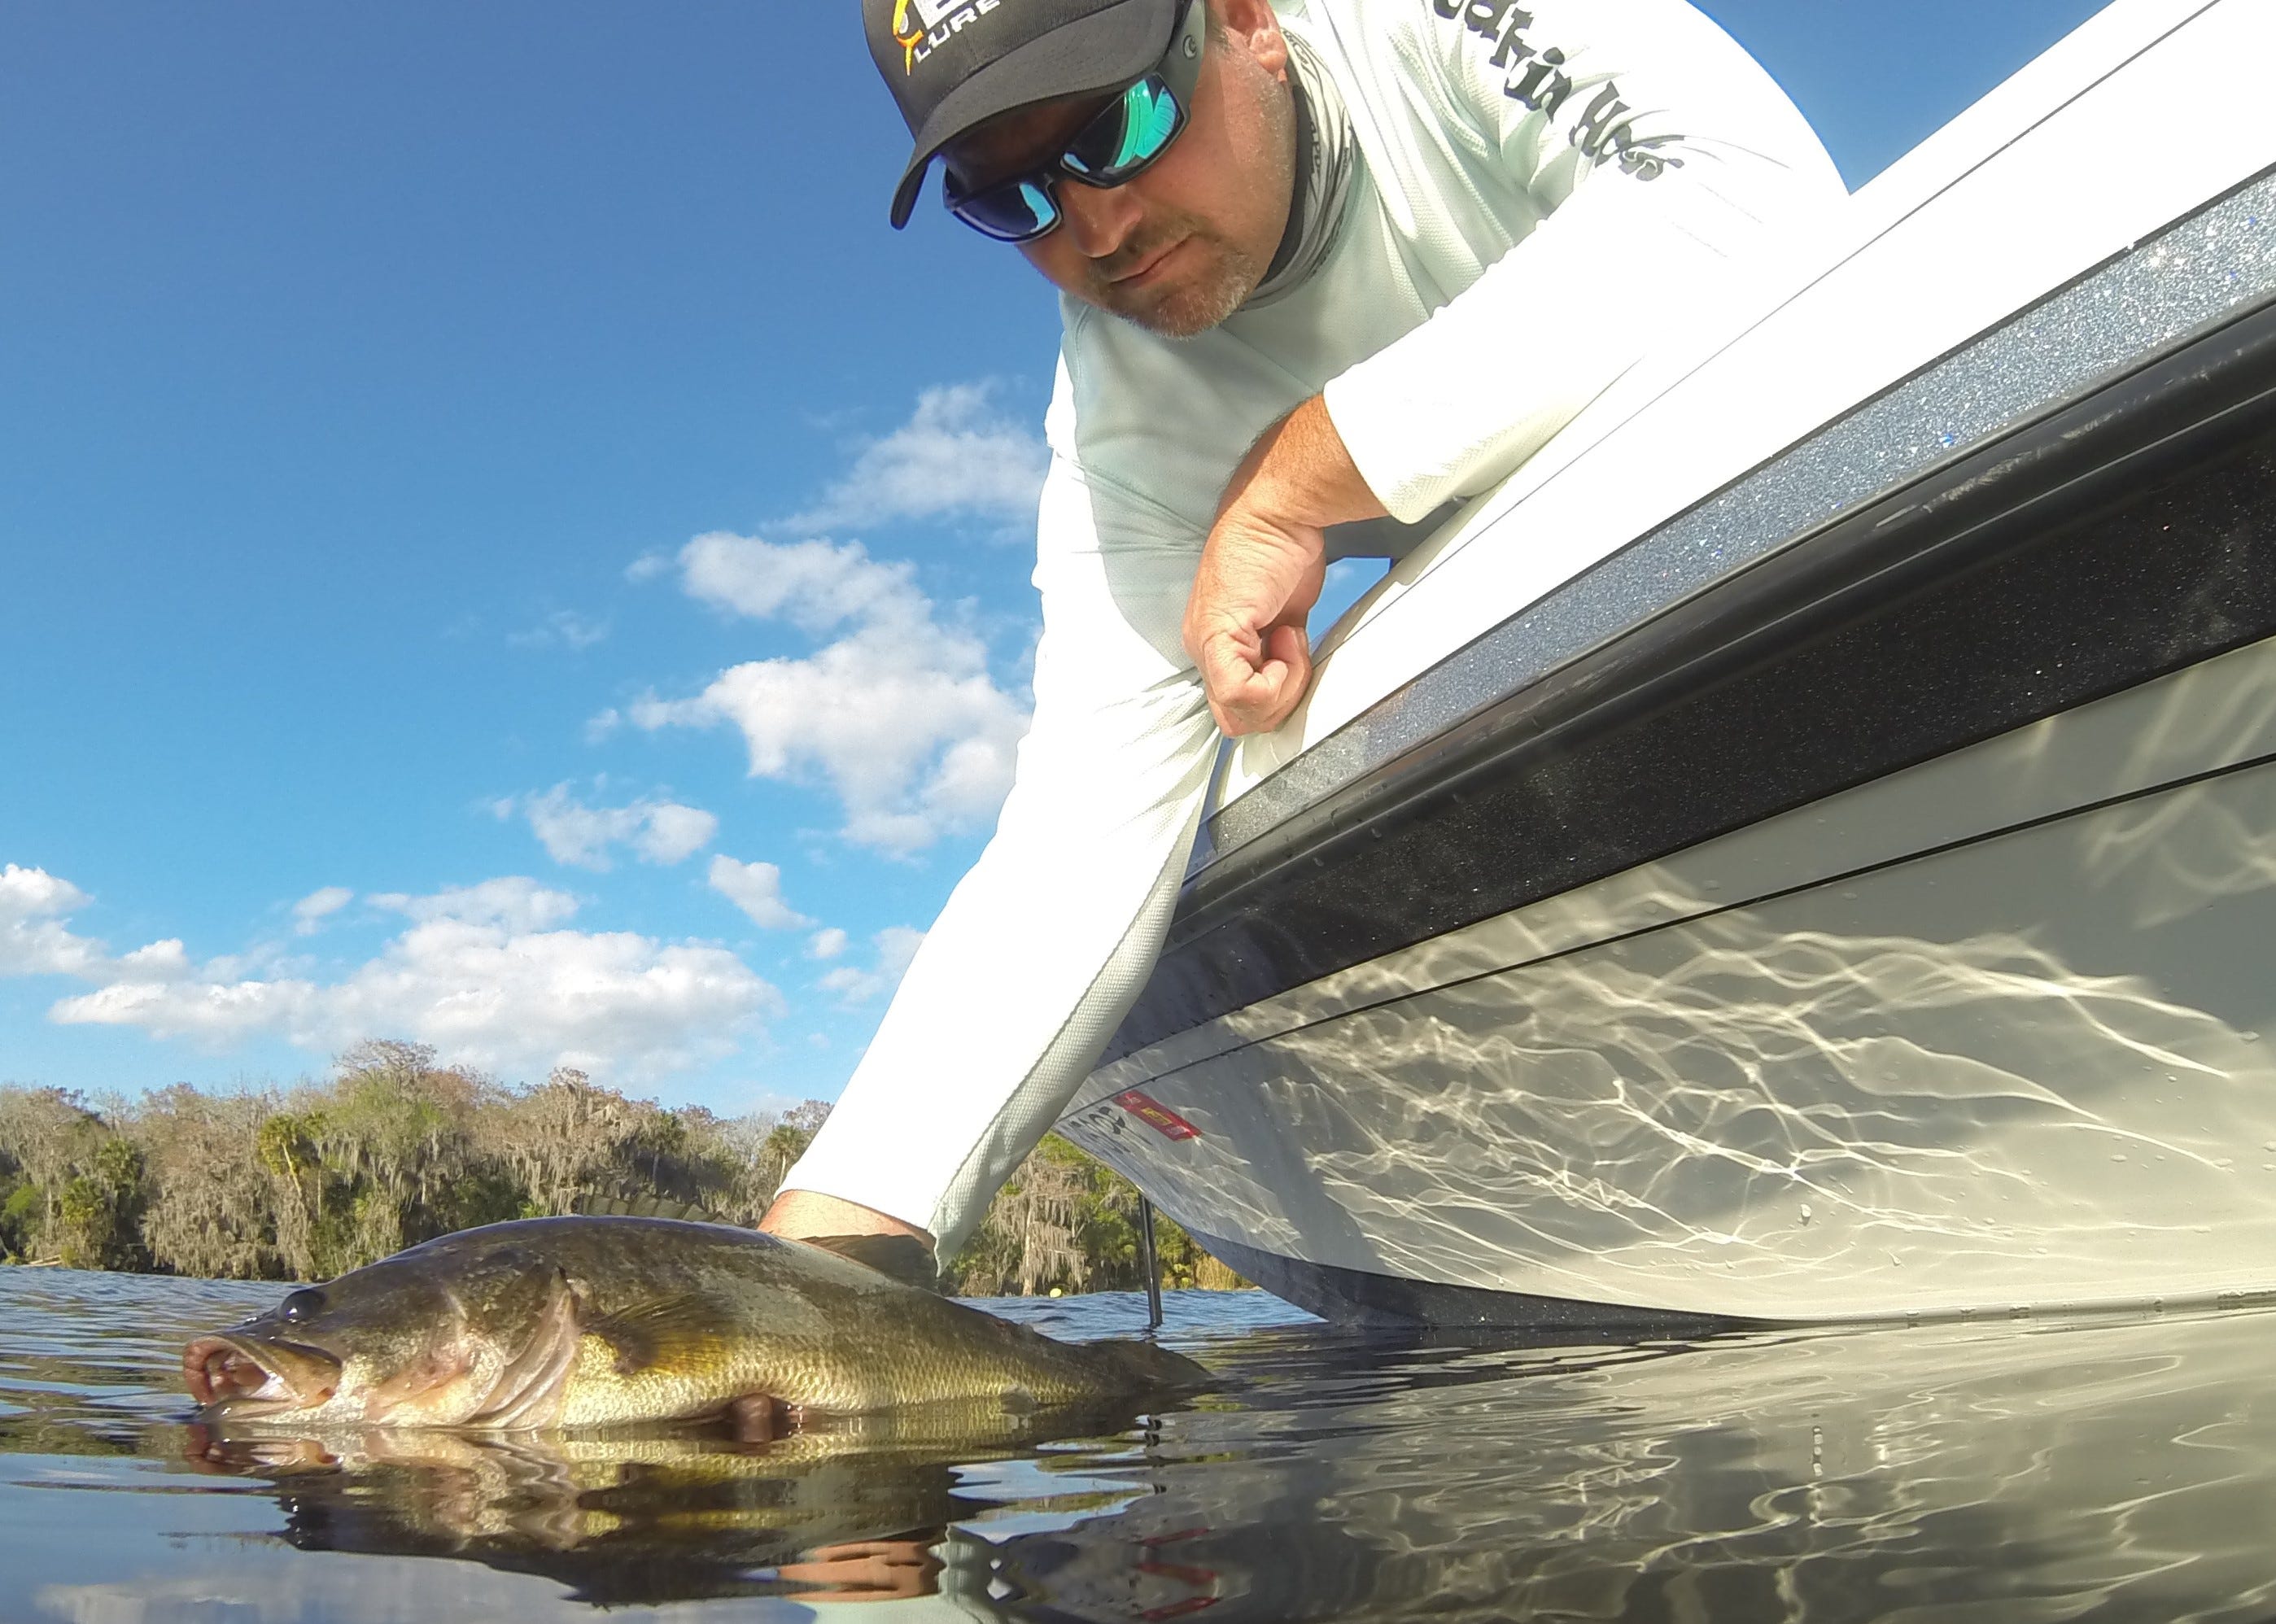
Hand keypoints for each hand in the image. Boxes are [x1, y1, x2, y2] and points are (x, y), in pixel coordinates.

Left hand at [1183, 396, 1385, 735]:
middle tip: (1293, 655)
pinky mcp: (1216, 636)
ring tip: (1290, 638)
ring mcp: (1206, 645)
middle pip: (1238, 721)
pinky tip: (1287, 636)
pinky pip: (1242, 693)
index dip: (1275, 699)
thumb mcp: (1283, 616)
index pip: (1237, 710)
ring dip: (1283, 686)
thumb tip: (1287, 686)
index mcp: (1215, 647)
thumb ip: (1278, 655)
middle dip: (1279, 701)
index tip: (1292, 655)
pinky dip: (1278, 678)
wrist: (1277, 514)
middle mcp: (1204, 650)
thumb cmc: (1282, 553)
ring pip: (1242, 714)